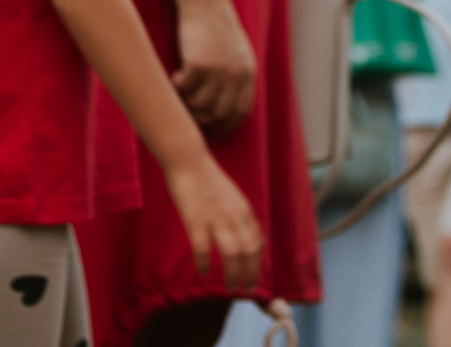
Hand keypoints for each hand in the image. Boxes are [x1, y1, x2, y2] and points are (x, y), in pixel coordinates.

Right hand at [161, 150, 263, 290]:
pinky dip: (205, 263)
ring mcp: (217, 219)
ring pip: (233, 254)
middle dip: (250, 273)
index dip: (257, 261)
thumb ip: (236, 215)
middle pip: (250, 251)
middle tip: (246, 289)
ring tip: (231, 288)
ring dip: (234, 274)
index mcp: (244, 210)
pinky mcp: (196, 221)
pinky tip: (203, 273)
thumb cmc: (207, 181)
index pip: (258, 241)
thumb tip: (239, 234)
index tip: (255, 275)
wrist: (190, 162)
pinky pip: (204, 248)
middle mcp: (236, 216)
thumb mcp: (230, 198)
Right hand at [174, 0, 259, 133]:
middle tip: (188, 110)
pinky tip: (177, 75)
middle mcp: (237, 74)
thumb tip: (220, 111)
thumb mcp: (236, 55)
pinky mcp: (199, 64)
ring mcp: (219, 70)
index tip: (210, 130)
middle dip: (202, 119)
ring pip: (200, 105)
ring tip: (183, 89)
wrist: (206, 4)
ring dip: (187, 102)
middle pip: (219, 114)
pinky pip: (185, 89)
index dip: (225, 126)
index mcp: (248, 73)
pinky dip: (178, 87)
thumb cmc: (217, 30)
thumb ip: (234, 79)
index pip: (241, 112)